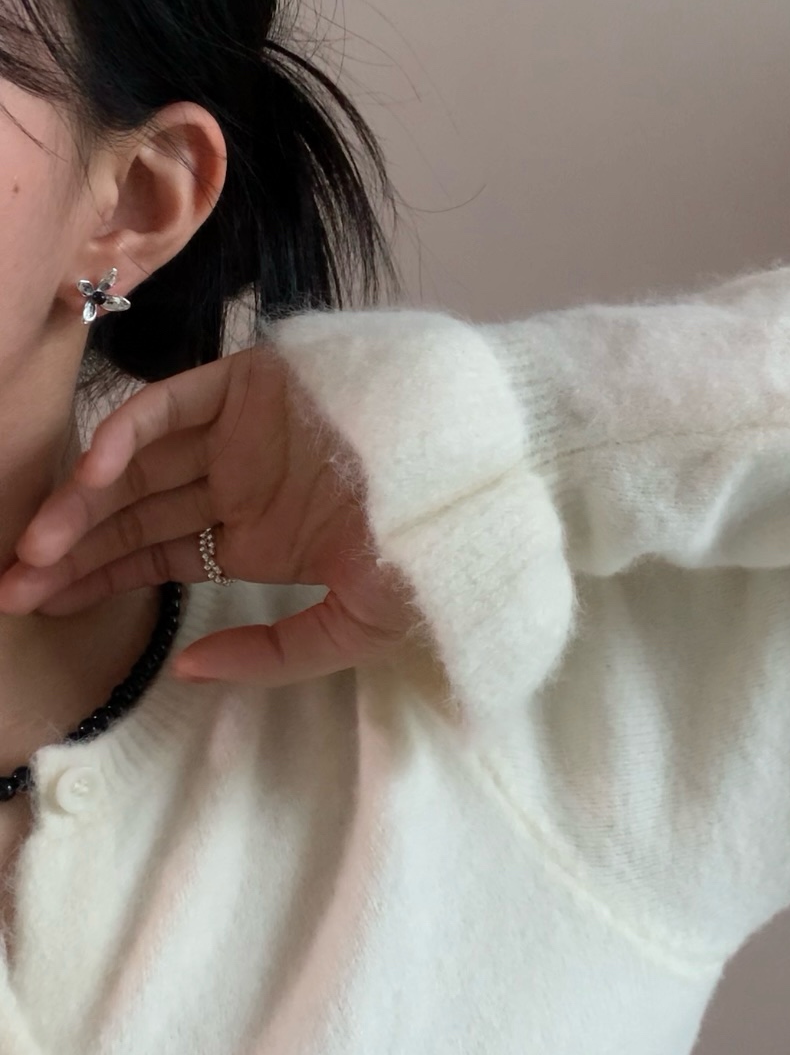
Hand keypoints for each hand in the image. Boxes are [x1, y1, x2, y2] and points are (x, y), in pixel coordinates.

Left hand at [0, 344, 416, 685]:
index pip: (159, 555)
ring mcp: (240, 434)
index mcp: (259, 539)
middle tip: (13, 586)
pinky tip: (91, 482)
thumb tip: (185, 668)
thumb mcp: (350, 631)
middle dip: (74, 551)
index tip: (43, 606)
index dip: (99, 579)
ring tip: (36, 550)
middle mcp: (239, 485)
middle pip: (135, 514)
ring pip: (139, 464)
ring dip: (83, 503)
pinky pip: (169, 409)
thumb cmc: (426, 558)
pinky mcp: (248, 386)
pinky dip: (125, 438)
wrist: (477, 482)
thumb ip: (269, 654)